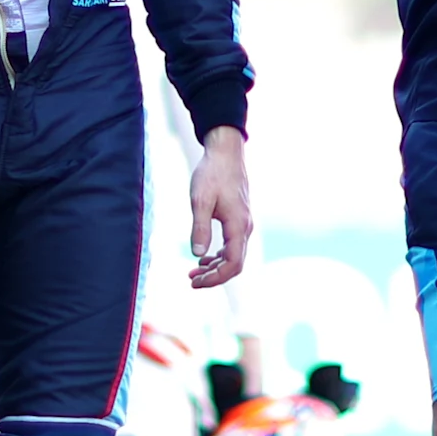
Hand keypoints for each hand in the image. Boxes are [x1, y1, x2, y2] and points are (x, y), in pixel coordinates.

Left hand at [187, 126, 251, 289]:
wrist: (225, 152)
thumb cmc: (212, 173)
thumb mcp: (200, 201)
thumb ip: (200, 228)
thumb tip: (197, 254)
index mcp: (238, 226)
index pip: (233, 264)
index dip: (215, 279)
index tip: (195, 282)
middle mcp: (245, 227)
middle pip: (235, 264)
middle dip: (214, 276)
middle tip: (191, 280)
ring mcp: (244, 223)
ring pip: (234, 255)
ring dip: (215, 267)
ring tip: (194, 271)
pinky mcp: (239, 218)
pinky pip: (233, 245)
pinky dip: (219, 255)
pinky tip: (204, 256)